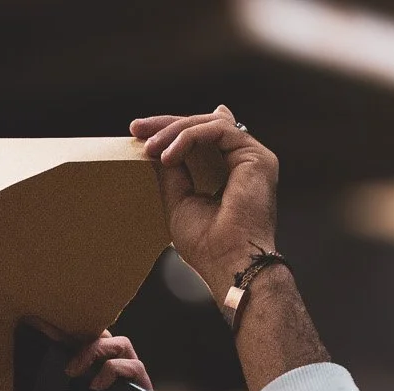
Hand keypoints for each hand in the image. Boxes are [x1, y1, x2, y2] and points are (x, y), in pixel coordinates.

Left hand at [3, 327, 206, 390]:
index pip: (71, 357)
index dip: (56, 338)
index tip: (34, 324)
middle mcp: (106, 388)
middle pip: (99, 340)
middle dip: (77, 332)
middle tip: (53, 337)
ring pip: (121, 345)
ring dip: (97, 347)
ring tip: (74, 368)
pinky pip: (136, 367)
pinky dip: (116, 368)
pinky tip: (98, 384)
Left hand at [131, 108, 279, 303]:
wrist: (229, 264)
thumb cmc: (208, 246)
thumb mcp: (177, 201)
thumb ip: (172, 172)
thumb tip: (155, 148)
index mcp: (226, 173)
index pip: (198, 140)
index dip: (169, 132)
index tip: (137, 133)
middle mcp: (241, 162)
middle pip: (203, 126)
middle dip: (167, 124)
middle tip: (137, 129)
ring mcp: (251, 158)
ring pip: (210, 123)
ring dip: (175, 132)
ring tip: (152, 150)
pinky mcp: (256, 156)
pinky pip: (219, 130)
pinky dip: (190, 137)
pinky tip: (169, 156)